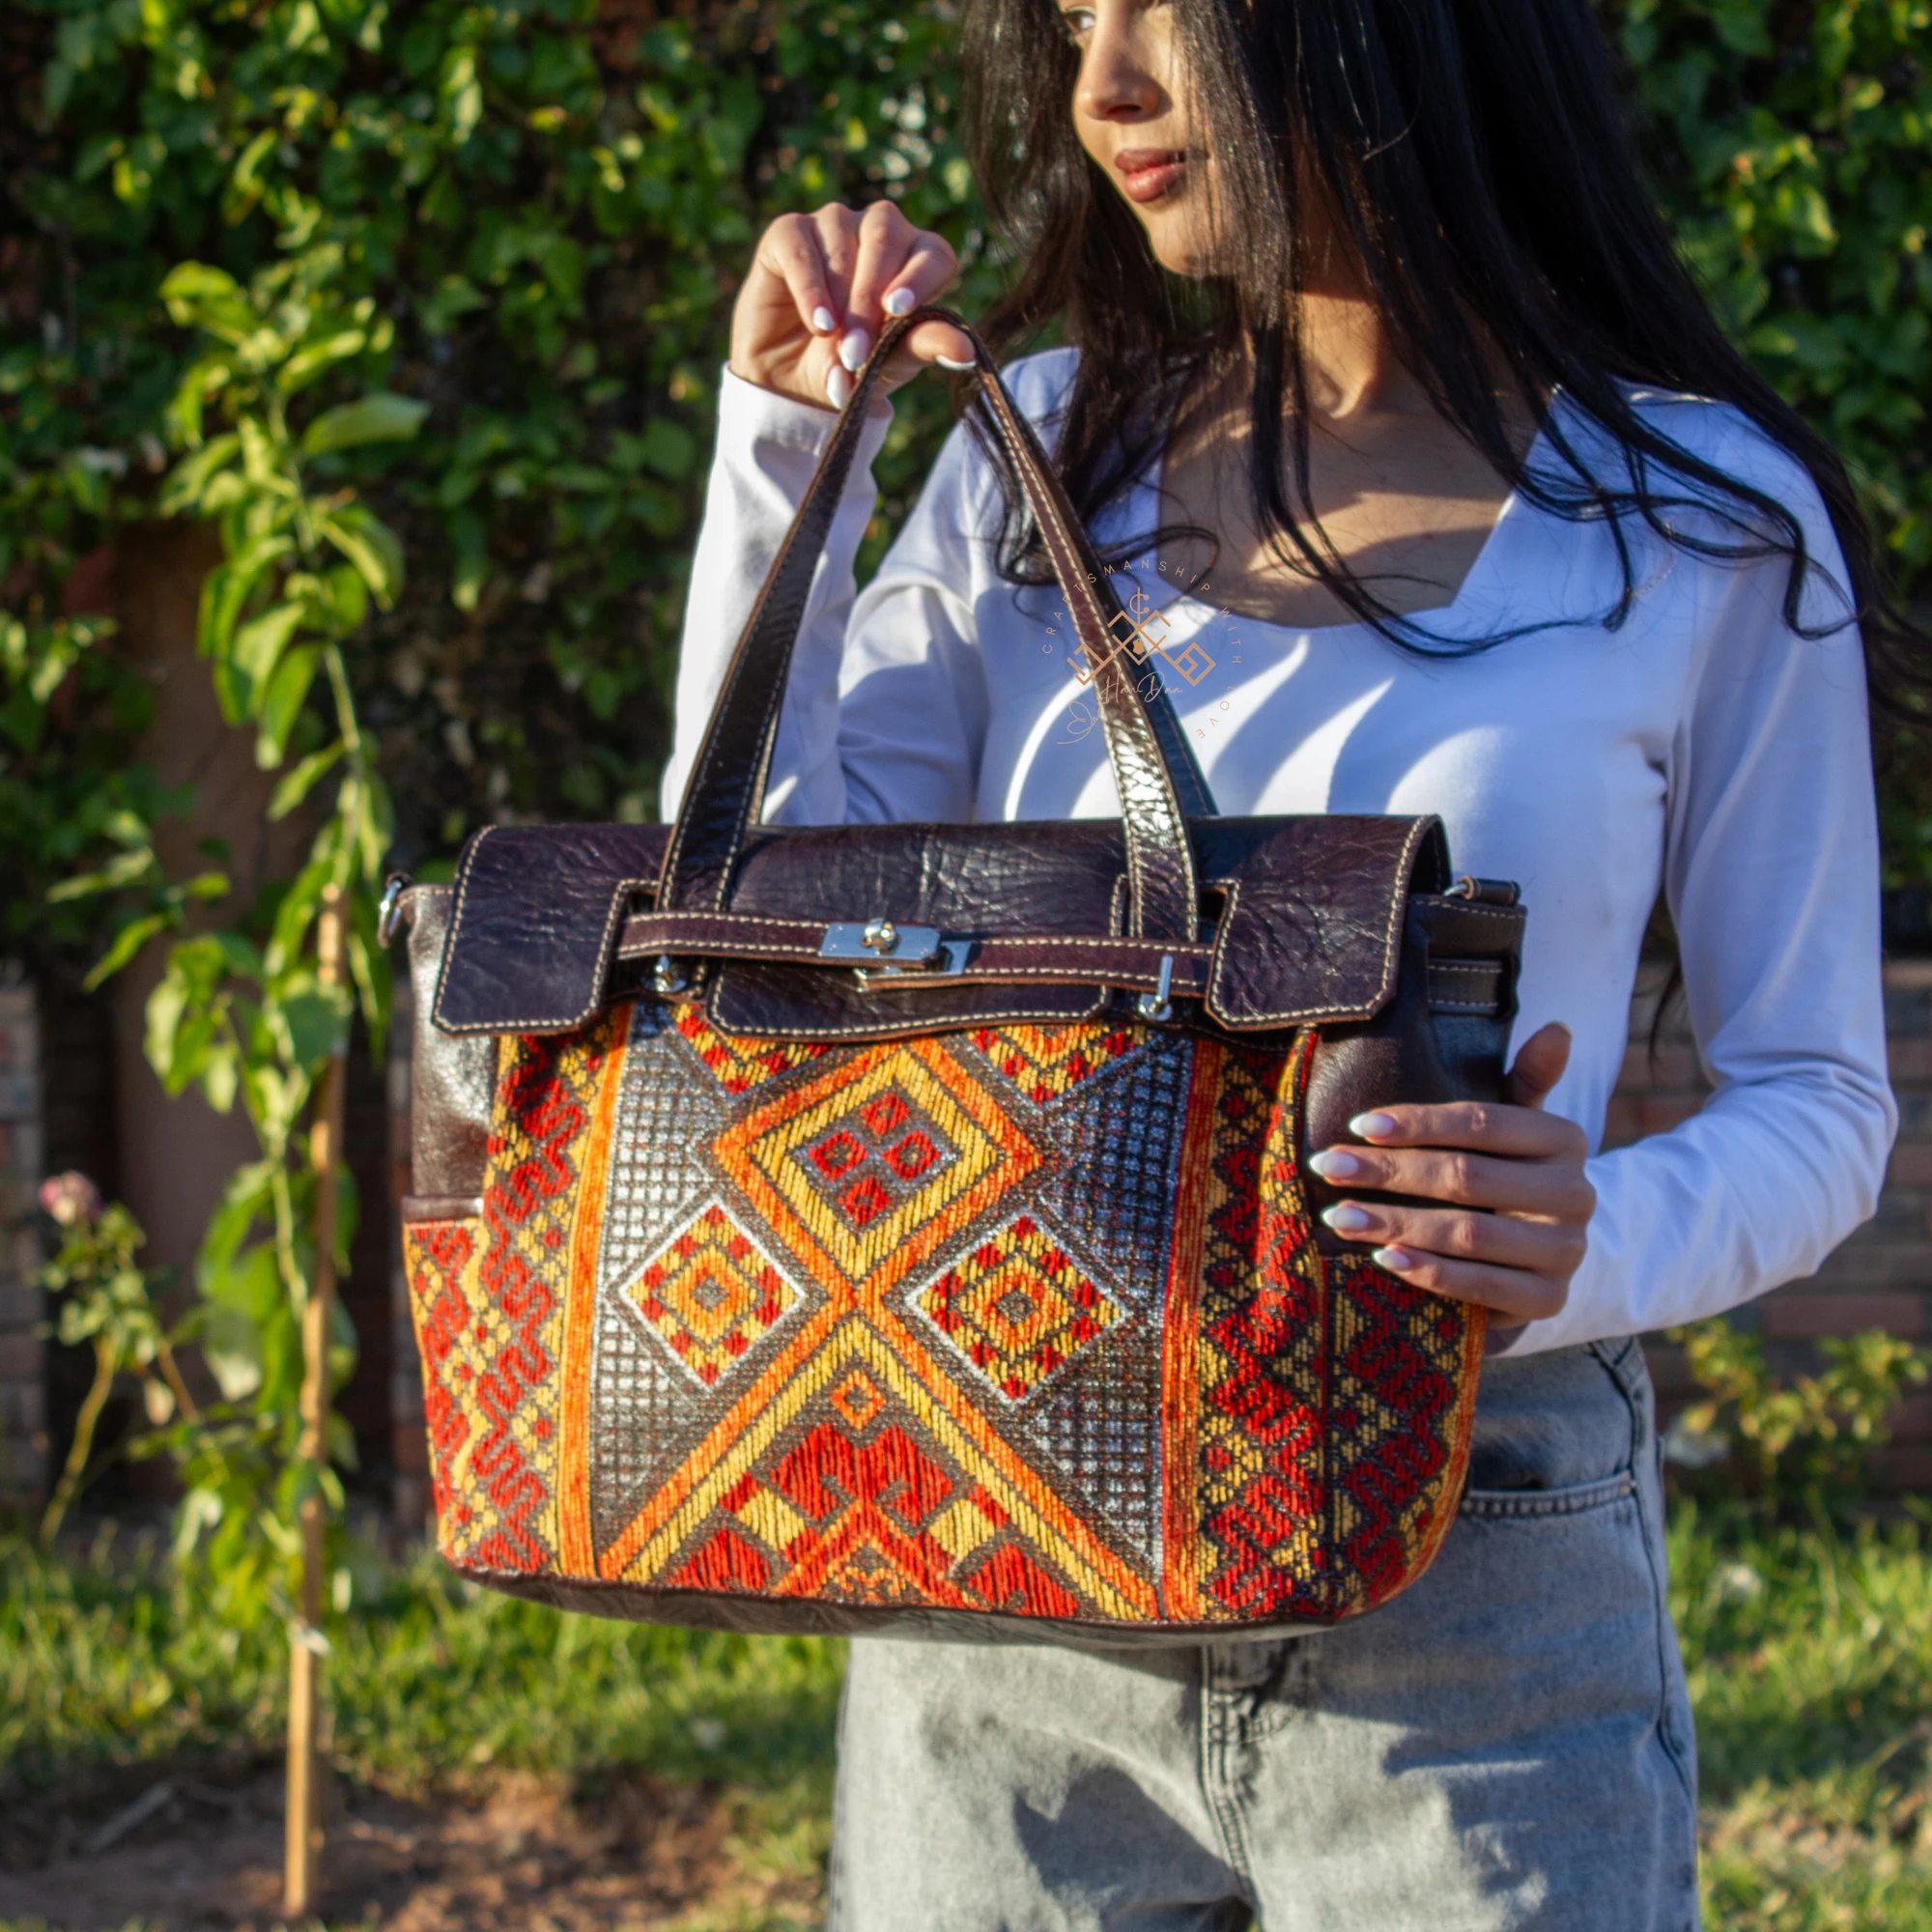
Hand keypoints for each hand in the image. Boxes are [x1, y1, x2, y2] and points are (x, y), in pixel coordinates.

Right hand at [729, 201, 974, 413]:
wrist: (792, 381)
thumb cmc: (853, 365)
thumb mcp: (890, 362)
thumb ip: (924, 347)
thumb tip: (966, 350)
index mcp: (918, 258)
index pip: (933, 253)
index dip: (918, 278)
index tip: (896, 311)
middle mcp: (880, 230)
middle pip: (884, 237)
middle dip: (869, 298)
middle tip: (857, 350)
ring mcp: (834, 224)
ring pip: (841, 239)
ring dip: (838, 299)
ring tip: (831, 344)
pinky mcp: (789, 232)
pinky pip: (801, 246)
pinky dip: (809, 286)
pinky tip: (817, 321)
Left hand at [1308, 1022, 1592, 1326]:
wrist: (1539, 1257)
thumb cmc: (1507, 1175)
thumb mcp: (1516, 1127)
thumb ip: (1526, 1081)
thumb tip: (1557, 1028)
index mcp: (1566, 1139)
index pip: (1484, 1123)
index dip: (1420, 1123)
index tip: (1359, 1125)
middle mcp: (1575, 1194)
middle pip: (1467, 1177)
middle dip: (1390, 1173)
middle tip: (1329, 1167)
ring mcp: (1566, 1251)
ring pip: (1468, 1233)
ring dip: (1396, 1224)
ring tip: (1339, 1216)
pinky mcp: (1549, 1300)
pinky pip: (1481, 1286)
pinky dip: (1430, 1273)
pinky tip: (1384, 1258)